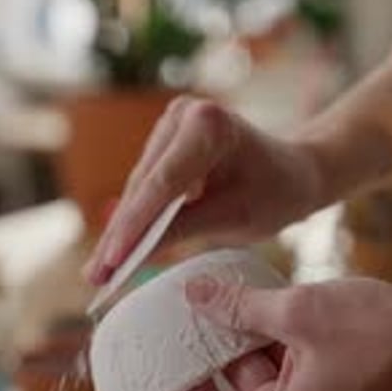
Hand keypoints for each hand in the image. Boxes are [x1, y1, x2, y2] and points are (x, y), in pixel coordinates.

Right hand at [86, 97, 320, 285]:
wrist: (295, 169)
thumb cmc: (276, 192)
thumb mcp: (234, 218)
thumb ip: (182, 231)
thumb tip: (130, 255)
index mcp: (211, 126)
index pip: (164, 183)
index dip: (133, 226)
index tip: (111, 262)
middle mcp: (185, 113)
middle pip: (145, 184)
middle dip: (120, 233)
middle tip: (96, 277)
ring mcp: (172, 122)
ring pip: (140, 185)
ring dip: (121, 228)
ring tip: (99, 272)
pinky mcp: (166, 137)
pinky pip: (146, 183)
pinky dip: (135, 216)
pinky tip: (116, 250)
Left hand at [181, 276, 391, 390]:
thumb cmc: (378, 333)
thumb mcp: (296, 311)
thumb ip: (238, 307)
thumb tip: (194, 296)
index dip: (180, 378)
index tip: (163, 345)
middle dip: (221, 348)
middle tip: (200, 304)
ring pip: (265, 382)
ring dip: (253, 342)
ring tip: (239, 298)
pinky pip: (293, 380)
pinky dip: (280, 348)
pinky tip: (274, 309)